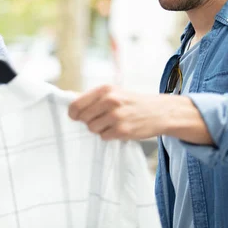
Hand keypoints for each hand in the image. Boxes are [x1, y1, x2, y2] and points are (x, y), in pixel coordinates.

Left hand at [68, 85, 212, 144]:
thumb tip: (68, 97)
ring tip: (111, 123)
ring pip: (92, 129)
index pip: (75, 104)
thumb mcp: (113, 92)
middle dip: (88, 121)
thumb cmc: (132, 102)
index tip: (76, 117)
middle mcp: (109, 101)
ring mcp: (116, 116)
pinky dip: (108, 135)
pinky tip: (118, 129)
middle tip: (100, 119)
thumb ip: (92, 97)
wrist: (159, 111)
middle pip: (83, 118)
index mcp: (104, 89)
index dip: (73, 113)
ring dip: (99, 129)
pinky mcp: (123, 130)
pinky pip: (104, 137)